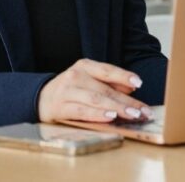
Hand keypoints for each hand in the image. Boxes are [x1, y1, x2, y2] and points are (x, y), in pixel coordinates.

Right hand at [37, 58, 153, 123]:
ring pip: (96, 99)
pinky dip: (98, 115)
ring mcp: (67, 91)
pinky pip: (83, 111)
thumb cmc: (71, 89)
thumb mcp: (88, 80)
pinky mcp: (61, 107)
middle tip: (143, 110)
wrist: (40, 99)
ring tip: (132, 115)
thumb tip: (131, 87)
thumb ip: (109, 83)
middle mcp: (76, 75)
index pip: (108, 70)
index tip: (139, 83)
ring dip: (117, 108)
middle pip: (105, 89)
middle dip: (127, 101)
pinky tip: (111, 118)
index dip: (124, 76)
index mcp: (85, 66)